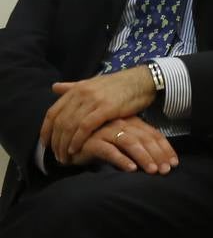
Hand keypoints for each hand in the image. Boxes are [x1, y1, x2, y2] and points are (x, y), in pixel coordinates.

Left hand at [41, 66, 156, 164]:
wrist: (142, 81)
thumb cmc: (118, 85)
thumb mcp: (92, 83)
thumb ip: (72, 87)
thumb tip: (54, 87)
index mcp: (76, 89)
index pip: (53, 112)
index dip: (46, 130)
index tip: (45, 145)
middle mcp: (81, 94)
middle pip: (60, 122)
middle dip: (55, 141)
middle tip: (56, 156)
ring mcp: (93, 101)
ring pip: (70, 125)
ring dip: (64, 144)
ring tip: (65, 156)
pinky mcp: (106, 108)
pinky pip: (86, 127)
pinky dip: (78, 139)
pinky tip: (75, 149)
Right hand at [71, 118, 178, 173]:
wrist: (72, 144)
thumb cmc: (103, 143)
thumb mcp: (125, 144)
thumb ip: (141, 148)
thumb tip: (163, 162)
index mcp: (132, 122)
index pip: (153, 134)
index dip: (165, 149)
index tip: (174, 164)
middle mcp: (121, 124)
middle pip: (145, 139)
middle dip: (158, 155)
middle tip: (166, 170)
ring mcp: (106, 131)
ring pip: (130, 143)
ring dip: (143, 157)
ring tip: (153, 171)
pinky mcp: (92, 142)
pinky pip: (109, 151)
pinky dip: (121, 160)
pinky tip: (130, 169)